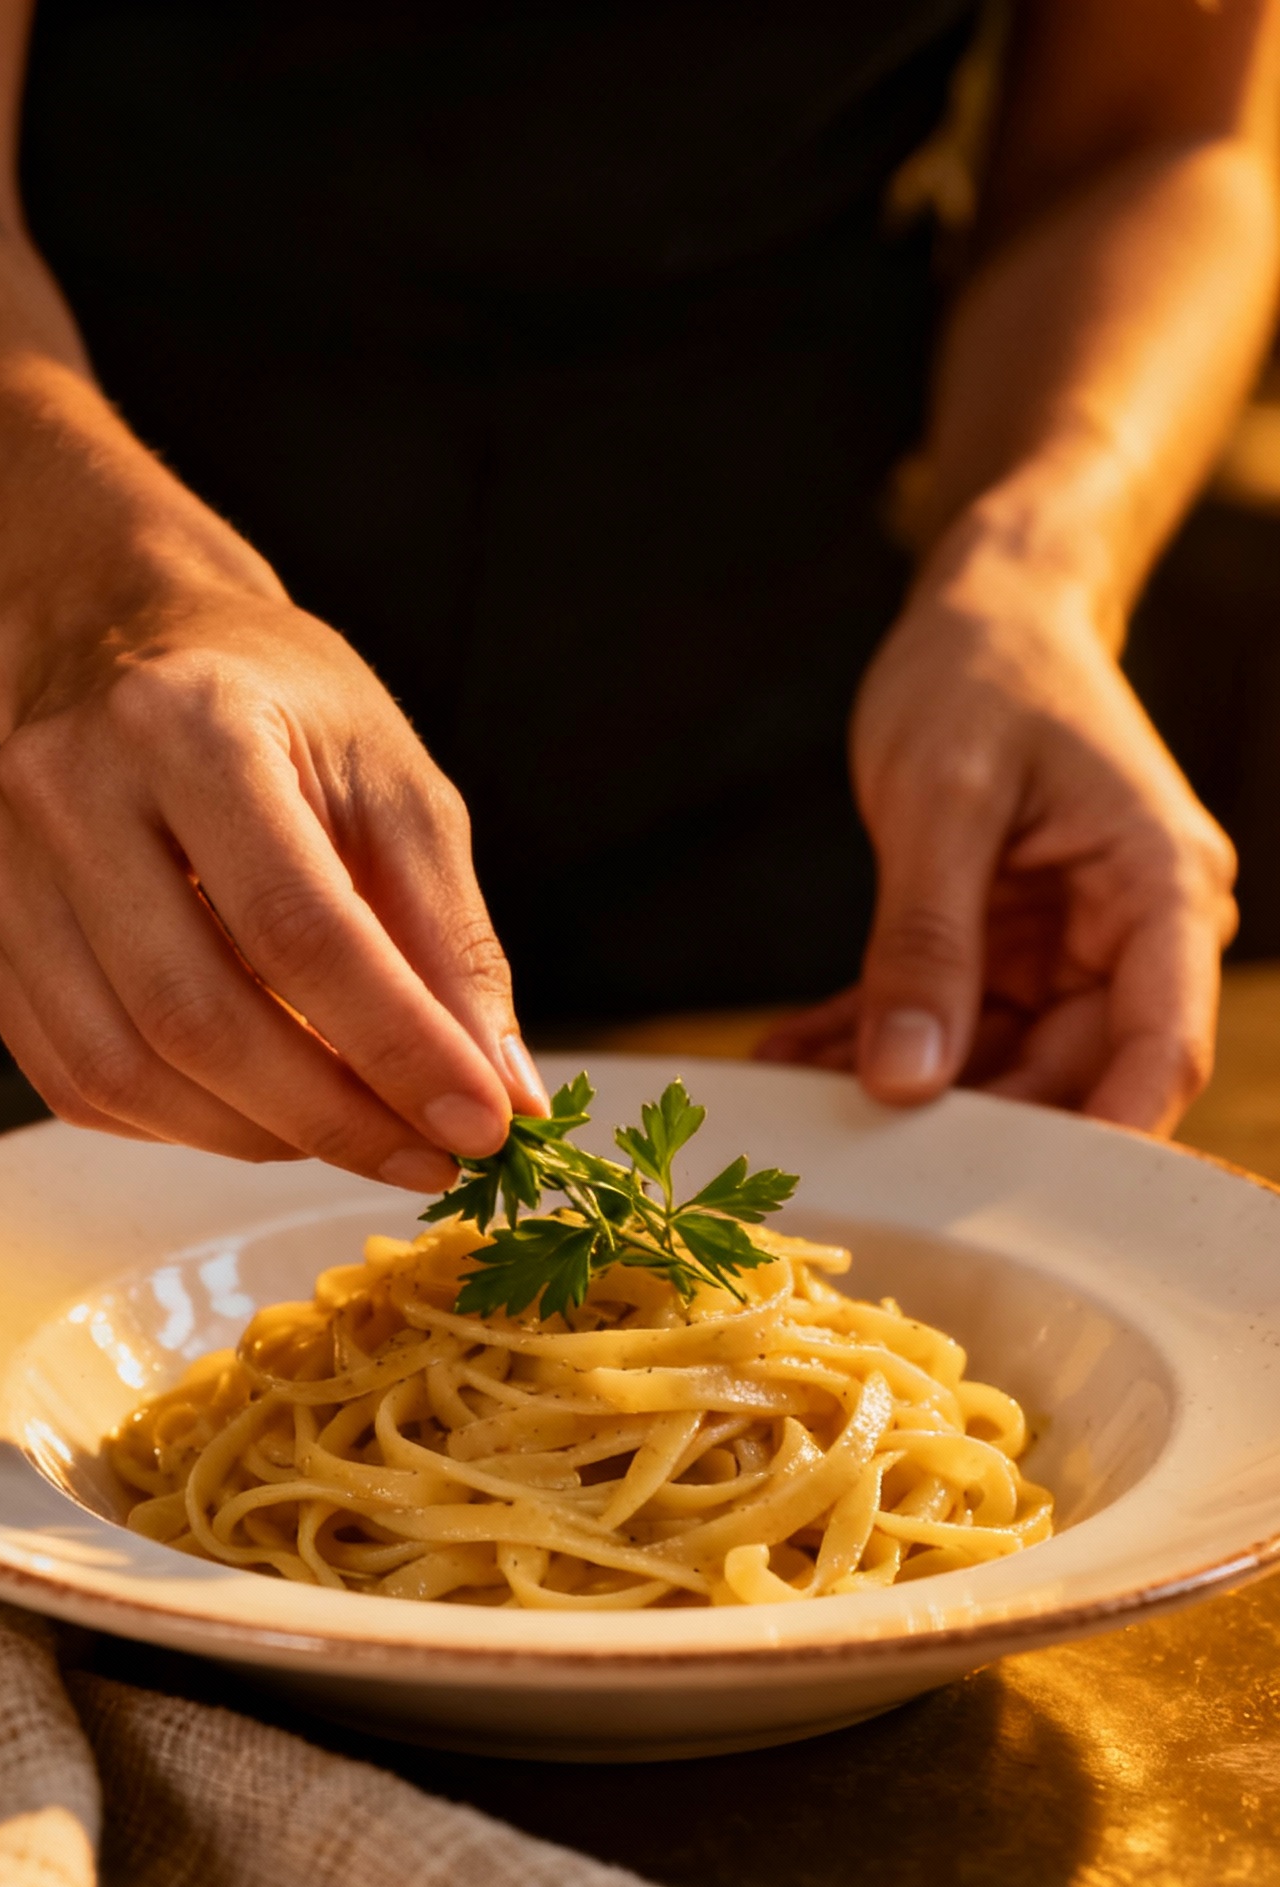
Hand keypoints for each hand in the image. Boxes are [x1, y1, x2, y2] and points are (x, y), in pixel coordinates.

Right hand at [0, 583, 548, 1180]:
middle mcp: (71, 788)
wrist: (127, 648)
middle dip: (329, 1117)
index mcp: (191, 725)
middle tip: (423, 1161)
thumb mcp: (397, 790)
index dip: (395, 1046)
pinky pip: (76, 1081)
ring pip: (125, 1070)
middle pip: (196, 1016)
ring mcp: (1, 863)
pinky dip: (183, 1124)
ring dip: (258, 1137)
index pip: (296, 927)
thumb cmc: (280, 714)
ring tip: (351, 1133)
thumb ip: (451, 945)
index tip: (478, 1127)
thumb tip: (503, 1097)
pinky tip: (258, 1107)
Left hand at [758, 535, 1237, 1134]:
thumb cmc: (982, 674)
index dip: (1103, 1140)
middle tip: (849, 1160)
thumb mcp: (941, 802)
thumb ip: (926, 944)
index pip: (1159, 1050)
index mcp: (1162, 892)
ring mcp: (1070, 951)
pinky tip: (793, 1063)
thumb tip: (907, 1083)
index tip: (1017, 1207)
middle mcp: (1133, 937)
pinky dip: (873, 1044)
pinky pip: (948, 1027)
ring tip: (791, 1106)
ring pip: (1001, 1068)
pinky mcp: (1009, 952)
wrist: (984, 612)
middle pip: (1073, 1078)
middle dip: (965, 1125)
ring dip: (900, 1091)